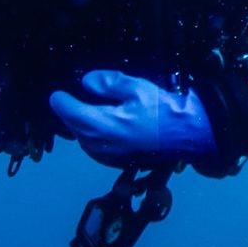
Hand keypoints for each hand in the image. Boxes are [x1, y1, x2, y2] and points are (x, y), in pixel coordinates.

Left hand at [50, 70, 216, 167]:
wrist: (190, 137)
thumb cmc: (163, 110)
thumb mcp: (137, 87)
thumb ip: (108, 83)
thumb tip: (86, 83)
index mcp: (101, 125)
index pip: (68, 112)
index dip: (60, 100)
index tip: (57, 94)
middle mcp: (99, 145)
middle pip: (74, 127)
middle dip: (72, 113)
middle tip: (75, 98)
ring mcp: (108, 157)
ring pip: (84, 139)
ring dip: (83, 126)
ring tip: (90, 111)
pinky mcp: (118, 163)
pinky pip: (96, 148)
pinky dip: (95, 137)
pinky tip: (105, 127)